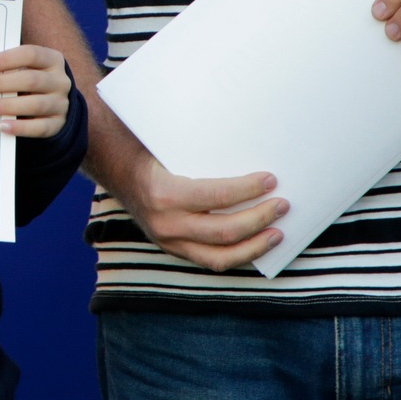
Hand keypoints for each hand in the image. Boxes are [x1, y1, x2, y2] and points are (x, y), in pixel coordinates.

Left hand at [0, 45, 71, 136]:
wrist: (55, 104)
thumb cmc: (32, 80)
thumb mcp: (27, 68)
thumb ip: (10, 67)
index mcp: (52, 59)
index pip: (31, 54)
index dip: (6, 59)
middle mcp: (60, 81)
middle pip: (31, 80)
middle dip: (0, 83)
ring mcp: (61, 103)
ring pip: (35, 104)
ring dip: (6, 106)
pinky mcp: (57, 124)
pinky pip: (40, 127)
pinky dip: (20, 127)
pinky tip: (2, 125)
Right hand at [117, 157, 286, 271]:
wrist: (118, 171)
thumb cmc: (148, 152)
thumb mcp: (169, 147)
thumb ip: (200, 151)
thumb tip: (244, 138)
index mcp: (165, 194)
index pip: (217, 196)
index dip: (248, 189)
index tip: (270, 180)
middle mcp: (167, 223)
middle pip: (225, 231)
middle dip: (260, 219)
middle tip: (282, 205)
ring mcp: (169, 241)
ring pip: (221, 257)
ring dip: (254, 246)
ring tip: (277, 234)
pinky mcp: (174, 250)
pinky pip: (211, 261)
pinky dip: (237, 255)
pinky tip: (255, 245)